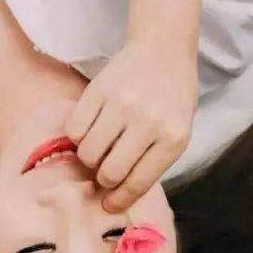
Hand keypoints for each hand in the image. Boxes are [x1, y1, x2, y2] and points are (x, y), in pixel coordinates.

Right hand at [65, 38, 198, 211]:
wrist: (163, 49)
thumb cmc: (173, 97)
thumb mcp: (177, 132)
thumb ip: (153, 161)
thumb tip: (117, 193)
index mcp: (173, 138)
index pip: (139, 182)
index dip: (120, 200)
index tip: (109, 204)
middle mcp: (148, 122)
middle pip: (110, 172)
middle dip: (104, 179)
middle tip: (104, 171)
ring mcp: (121, 105)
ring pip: (88, 152)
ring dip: (89, 158)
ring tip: (98, 147)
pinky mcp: (98, 90)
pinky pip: (74, 129)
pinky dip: (77, 136)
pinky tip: (88, 130)